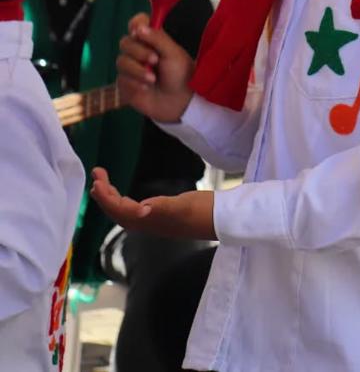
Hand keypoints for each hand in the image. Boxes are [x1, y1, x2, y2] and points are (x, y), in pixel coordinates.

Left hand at [89, 168, 216, 240]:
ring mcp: (154, 221)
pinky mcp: (161, 217)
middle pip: (117, 212)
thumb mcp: (183, 206)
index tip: (98, 179)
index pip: (119, 209)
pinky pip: (132, 211)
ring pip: (123, 212)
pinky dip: (122, 201)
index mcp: (149, 221)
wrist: (223, 220)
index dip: (106, 196)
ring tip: (102, 183)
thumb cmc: (204, 212)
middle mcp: (147, 224)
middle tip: (97, 174)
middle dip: (103, 195)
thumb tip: (142, 210)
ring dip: (111, 198)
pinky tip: (123, 196)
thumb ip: (162, 207)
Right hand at [117, 12, 194, 122]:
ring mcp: (131, 67)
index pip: (138, 24)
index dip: (136, 23)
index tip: (138, 30)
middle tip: (155, 60)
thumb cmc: (181, 75)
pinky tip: (146, 88)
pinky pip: (121, 78)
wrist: (179, 102)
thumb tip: (139, 27)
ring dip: (138, 70)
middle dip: (139, 52)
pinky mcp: (125, 84)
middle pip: (125, 42)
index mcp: (152, 41)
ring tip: (153, 79)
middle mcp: (139, 51)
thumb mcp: (173, 54)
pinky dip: (134, 83)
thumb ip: (158, 38)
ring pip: (121, 61)